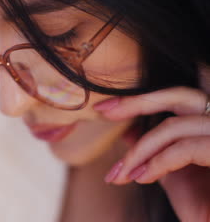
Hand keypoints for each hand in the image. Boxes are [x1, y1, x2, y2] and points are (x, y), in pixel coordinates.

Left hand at [94, 86, 209, 221]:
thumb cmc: (203, 208)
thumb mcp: (172, 175)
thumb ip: (154, 152)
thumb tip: (128, 132)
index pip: (178, 98)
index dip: (142, 98)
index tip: (106, 107)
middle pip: (181, 95)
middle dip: (137, 102)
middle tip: (103, 112)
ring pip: (176, 127)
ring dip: (141, 150)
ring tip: (122, 173)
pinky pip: (186, 148)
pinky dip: (158, 162)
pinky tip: (142, 178)